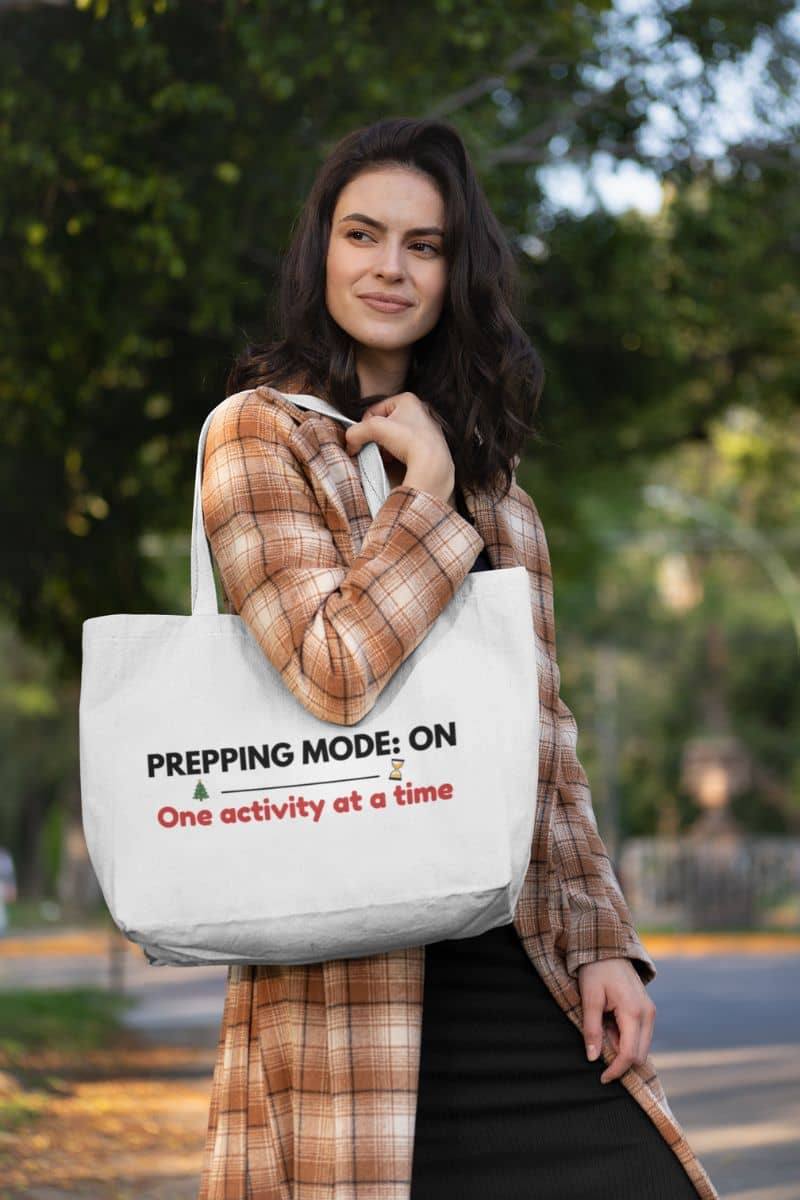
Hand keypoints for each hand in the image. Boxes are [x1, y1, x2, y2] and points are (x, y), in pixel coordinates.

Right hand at [344, 391, 454, 505]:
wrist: (432, 462)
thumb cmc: (409, 439)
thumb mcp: (375, 428)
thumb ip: (356, 431)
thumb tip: (350, 441)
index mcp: (408, 399)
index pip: (375, 409)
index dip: (365, 424)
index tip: (362, 437)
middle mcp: (420, 411)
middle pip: (385, 423)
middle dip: (376, 437)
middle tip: (373, 448)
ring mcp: (426, 428)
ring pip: (395, 436)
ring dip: (386, 446)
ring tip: (385, 456)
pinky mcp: (430, 445)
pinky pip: (406, 447)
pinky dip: (398, 453)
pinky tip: (396, 460)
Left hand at [577, 957, 655, 1084]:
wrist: (608, 948)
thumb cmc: (596, 970)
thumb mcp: (589, 998)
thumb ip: (591, 1029)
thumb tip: (593, 1058)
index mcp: (634, 1012)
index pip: (629, 1054)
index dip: (616, 1070)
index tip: (602, 1078)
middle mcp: (648, 1014)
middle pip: (639, 1055)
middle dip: (619, 1059)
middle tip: (598, 1042)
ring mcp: (650, 1012)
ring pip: (641, 1047)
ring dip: (622, 1047)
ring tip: (602, 1027)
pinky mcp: (647, 1011)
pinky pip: (640, 1036)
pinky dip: (625, 1038)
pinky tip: (610, 1023)